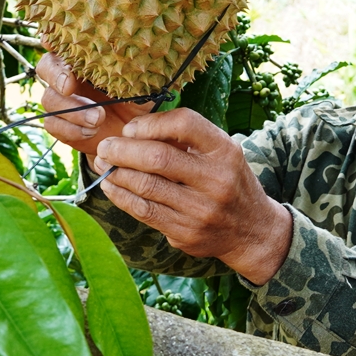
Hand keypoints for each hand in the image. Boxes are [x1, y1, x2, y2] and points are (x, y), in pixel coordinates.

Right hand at [35, 53, 151, 158]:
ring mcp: (60, 100)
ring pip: (49, 99)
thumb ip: (131, 67)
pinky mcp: (59, 124)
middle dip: (56, 74)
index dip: (52, 39)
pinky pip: (52, 124)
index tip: (50, 42)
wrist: (132, 135)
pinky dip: (72, 129)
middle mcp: (68, 75)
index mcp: (84, 58)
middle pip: (46, 66)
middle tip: (69, 85)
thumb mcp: (139, 82)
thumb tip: (135, 51)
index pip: (62, 42)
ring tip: (98, 118)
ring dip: (73, 110)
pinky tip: (92, 131)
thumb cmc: (137, 100)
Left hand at [96, 110, 292, 284]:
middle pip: (158, 158)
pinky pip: (144, 211)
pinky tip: (111, 186)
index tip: (130, 128)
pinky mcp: (185, 232)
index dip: (150, 123)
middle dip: (123, 150)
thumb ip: (187, 140)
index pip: (184, 124)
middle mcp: (216, 180)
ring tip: (103, 164)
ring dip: (116, 173)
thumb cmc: (229, 182)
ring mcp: (200, 210)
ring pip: (146, 186)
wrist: (252, 230)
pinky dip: (122, 196)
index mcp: (225, 151)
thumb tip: (135, 131)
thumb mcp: (222, 153)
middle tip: (105, 147)